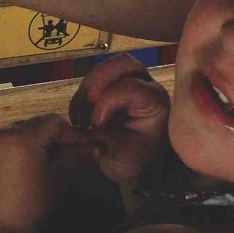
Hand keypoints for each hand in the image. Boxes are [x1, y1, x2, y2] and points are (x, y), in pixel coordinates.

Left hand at [0, 113, 92, 232]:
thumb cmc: (28, 209)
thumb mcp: (57, 183)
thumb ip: (75, 159)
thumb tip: (94, 148)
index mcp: (23, 137)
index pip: (54, 122)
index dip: (70, 134)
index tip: (80, 150)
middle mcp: (1, 133)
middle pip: (33, 125)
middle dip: (50, 137)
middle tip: (62, 157)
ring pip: (15, 132)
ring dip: (30, 142)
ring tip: (39, 163)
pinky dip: (12, 150)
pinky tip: (17, 170)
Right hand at [68, 55, 170, 185]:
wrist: (135, 169)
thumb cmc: (134, 163)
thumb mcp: (124, 156)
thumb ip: (109, 139)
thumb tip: (91, 124)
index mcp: (155, 101)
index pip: (131, 86)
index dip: (107, 103)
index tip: (96, 127)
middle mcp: (146, 86)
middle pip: (123, 63)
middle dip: (97, 83)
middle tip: (84, 109)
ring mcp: (129, 84)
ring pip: (104, 69)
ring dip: (85, 91)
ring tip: (79, 120)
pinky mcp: (112, 88)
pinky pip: (93, 81)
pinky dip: (81, 97)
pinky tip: (78, 119)